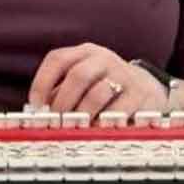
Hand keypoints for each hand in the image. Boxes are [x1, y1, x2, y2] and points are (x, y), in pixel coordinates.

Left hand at [29, 44, 164, 117]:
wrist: (147, 88)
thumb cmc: (105, 88)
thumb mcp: (83, 83)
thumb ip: (61, 94)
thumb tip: (39, 114)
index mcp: (85, 53)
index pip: (58, 59)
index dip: (42, 83)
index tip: (36, 107)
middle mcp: (104, 59)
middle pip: (78, 75)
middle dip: (63, 103)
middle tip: (57, 123)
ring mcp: (123, 74)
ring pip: (98, 93)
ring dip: (83, 115)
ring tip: (77, 128)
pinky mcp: (139, 93)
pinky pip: (118, 110)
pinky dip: (104, 123)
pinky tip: (98, 130)